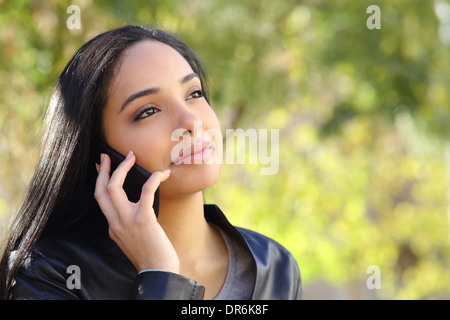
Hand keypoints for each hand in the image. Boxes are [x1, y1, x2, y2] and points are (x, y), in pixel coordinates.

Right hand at [94, 151, 178, 272]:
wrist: (158, 271)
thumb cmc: (151, 255)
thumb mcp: (131, 238)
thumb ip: (127, 223)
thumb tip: (134, 205)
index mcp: (112, 226)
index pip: (100, 199)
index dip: (99, 180)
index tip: (100, 166)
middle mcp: (115, 223)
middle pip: (101, 190)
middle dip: (103, 170)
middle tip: (107, 156)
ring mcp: (127, 221)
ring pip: (114, 188)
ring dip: (122, 169)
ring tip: (131, 157)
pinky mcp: (144, 219)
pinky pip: (146, 192)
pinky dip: (154, 179)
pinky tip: (163, 174)